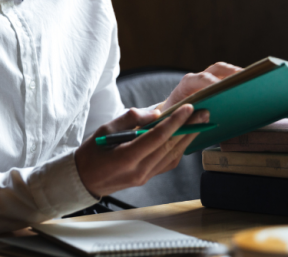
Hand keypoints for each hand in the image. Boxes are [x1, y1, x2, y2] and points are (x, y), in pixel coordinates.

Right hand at [75, 104, 209, 197]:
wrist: (84, 179)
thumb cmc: (92, 152)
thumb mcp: (105, 129)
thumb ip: (130, 119)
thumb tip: (155, 112)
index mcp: (127, 157)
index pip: (158, 137)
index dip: (175, 121)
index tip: (189, 107)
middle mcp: (139, 170)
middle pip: (170, 146)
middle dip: (189, 128)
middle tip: (203, 112)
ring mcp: (144, 177)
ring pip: (172, 156)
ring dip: (188, 138)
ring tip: (199, 123)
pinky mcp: (147, 178)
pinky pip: (168, 163)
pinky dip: (179, 149)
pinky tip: (185, 137)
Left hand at [160, 62, 241, 111]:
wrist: (169, 115)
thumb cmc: (173, 118)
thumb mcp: (178, 119)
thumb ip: (190, 118)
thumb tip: (206, 116)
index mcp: (186, 84)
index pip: (202, 78)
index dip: (215, 82)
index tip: (227, 89)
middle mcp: (197, 78)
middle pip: (217, 69)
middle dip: (233, 72)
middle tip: (248, 80)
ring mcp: (206, 80)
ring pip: (224, 71)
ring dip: (238, 74)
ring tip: (254, 82)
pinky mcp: (212, 84)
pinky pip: (226, 78)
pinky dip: (237, 81)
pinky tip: (248, 88)